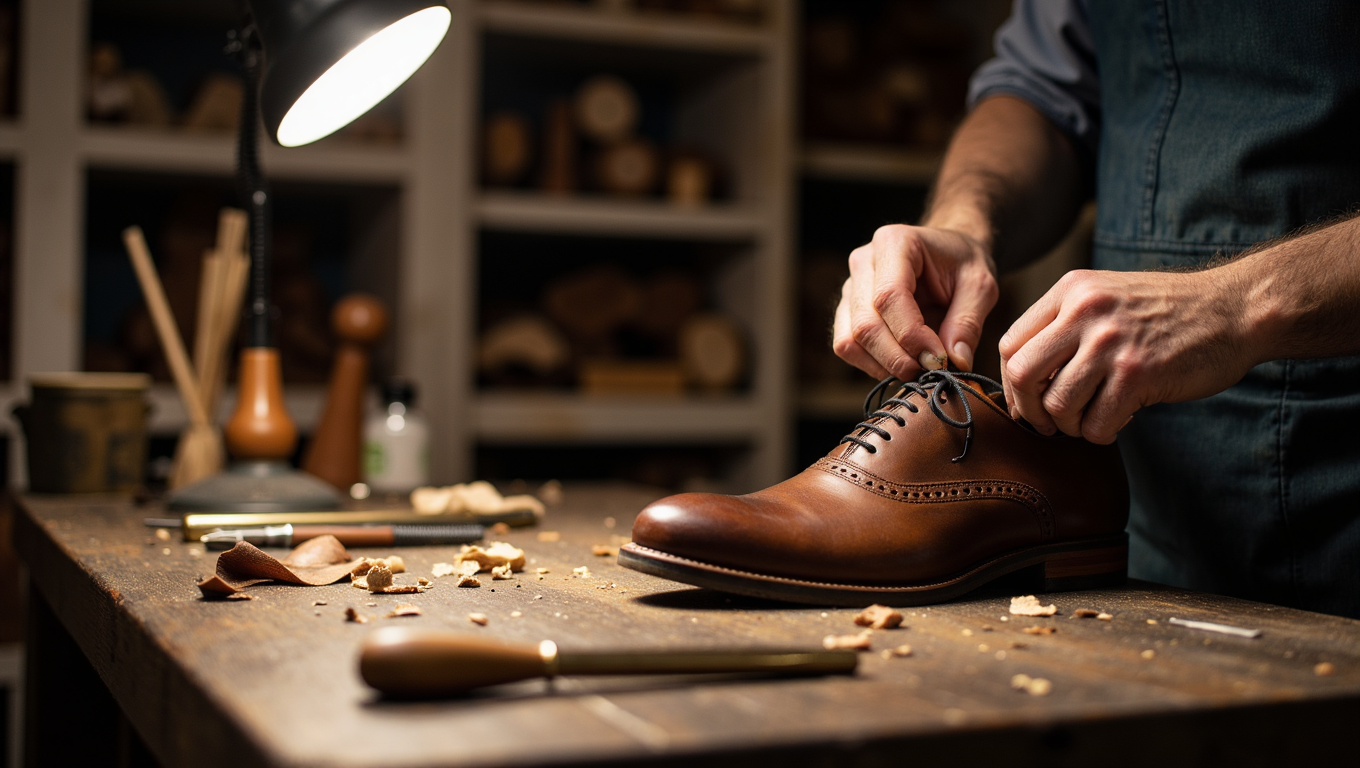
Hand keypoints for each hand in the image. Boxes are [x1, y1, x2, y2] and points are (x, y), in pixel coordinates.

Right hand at [832, 224, 998, 378]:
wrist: (949, 255)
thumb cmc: (963, 264)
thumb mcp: (980, 286)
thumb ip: (968, 322)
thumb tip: (955, 362)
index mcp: (894, 242)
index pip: (889, 296)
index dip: (911, 335)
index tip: (939, 360)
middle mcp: (863, 262)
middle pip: (865, 323)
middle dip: (899, 357)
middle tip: (931, 371)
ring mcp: (850, 287)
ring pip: (851, 340)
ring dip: (884, 365)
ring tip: (918, 369)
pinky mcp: (847, 310)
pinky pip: (847, 346)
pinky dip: (872, 365)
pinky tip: (902, 364)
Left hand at [998, 268, 1255, 443]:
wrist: (1236, 308)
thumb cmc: (1166, 311)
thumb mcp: (1106, 295)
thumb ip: (1064, 324)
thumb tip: (1021, 381)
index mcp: (1071, 290)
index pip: (1010, 344)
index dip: (1011, 383)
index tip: (1026, 402)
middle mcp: (1085, 311)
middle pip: (1021, 374)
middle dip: (1028, 409)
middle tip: (1047, 424)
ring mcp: (1112, 342)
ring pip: (1057, 404)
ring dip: (1069, 426)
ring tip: (1089, 421)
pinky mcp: (1139, 373)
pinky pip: (1096, 423)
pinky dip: (1101, 433)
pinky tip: (1118, 421)